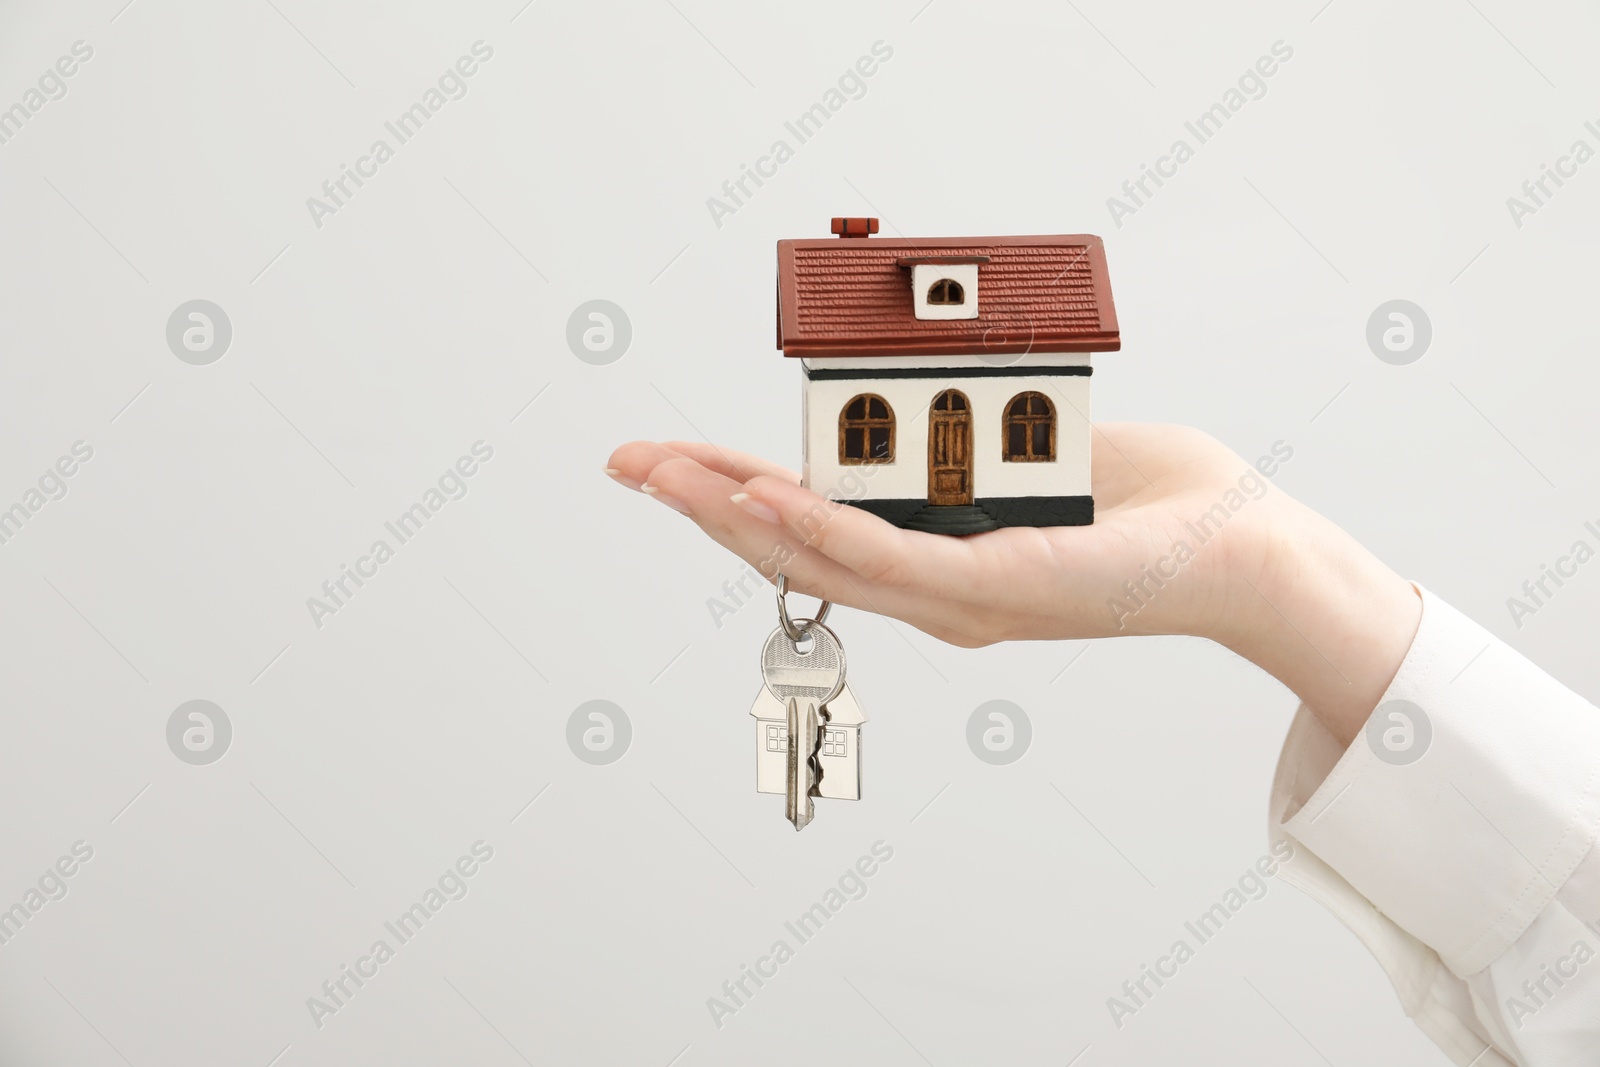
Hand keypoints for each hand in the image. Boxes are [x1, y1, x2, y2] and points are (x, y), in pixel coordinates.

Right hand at [607, 423, 1419, 743]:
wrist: (1236, 547)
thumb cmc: (1145, 505)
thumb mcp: (1028, 452)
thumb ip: (957, 443)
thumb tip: (908, 408)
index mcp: (934, 556)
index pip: (814, 524)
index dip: (736, 494)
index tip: (675, 458)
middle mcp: (933, 589)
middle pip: (794, 548)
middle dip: (702, 504)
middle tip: (629, 462)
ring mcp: (957, 597)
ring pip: (822, 556)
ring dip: (737, 514)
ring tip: (667, 474)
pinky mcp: (993, 590)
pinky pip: (890, 558)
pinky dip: (821, 529)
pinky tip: (765, 501)